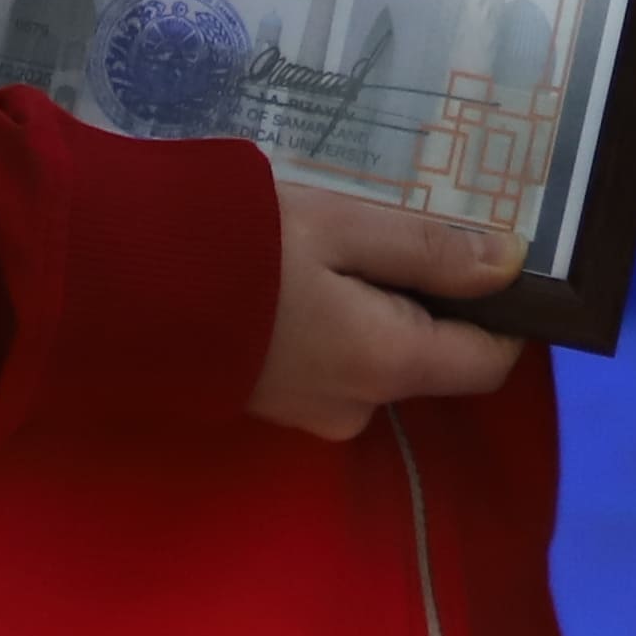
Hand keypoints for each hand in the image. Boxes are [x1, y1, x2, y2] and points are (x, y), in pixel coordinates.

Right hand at [248, 183, 522, 440]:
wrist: (122, 285)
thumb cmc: (243, 246)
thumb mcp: (345, 227)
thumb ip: (431, 249)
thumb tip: (513, 264)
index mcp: (388, 365)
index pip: (488, 364)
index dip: (506, 314)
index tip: (494, 254)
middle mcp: (359, 407)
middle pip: (431, 355)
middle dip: (428, 294)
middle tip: (400, 221)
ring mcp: (313, 413)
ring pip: (380, 355)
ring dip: (377, 302)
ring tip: (346, 237)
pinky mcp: (276, 402)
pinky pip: (336, 361)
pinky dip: (338, 319)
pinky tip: (307, 270)